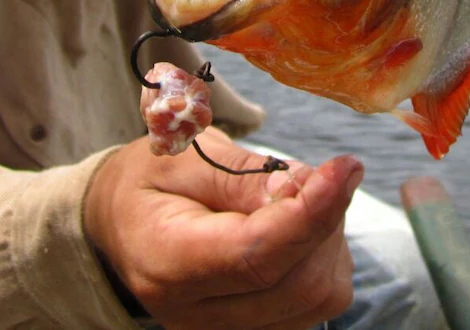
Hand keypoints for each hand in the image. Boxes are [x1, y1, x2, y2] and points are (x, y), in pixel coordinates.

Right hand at [84, 128, 361, 328]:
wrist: (124, 223)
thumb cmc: (154, 182)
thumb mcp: (185, 156)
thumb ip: (244, 177)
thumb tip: (303, 190)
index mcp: (166, 263)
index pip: (255, 255)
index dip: (312, 212)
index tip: (345, 167)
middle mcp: (196, 314)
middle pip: (299, 283)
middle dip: (325, 219)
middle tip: (312, 175)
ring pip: (319, 296)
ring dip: (328, 238)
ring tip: (295, 200)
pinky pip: (318, 303)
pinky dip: (324, 259)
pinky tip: (297, 230)